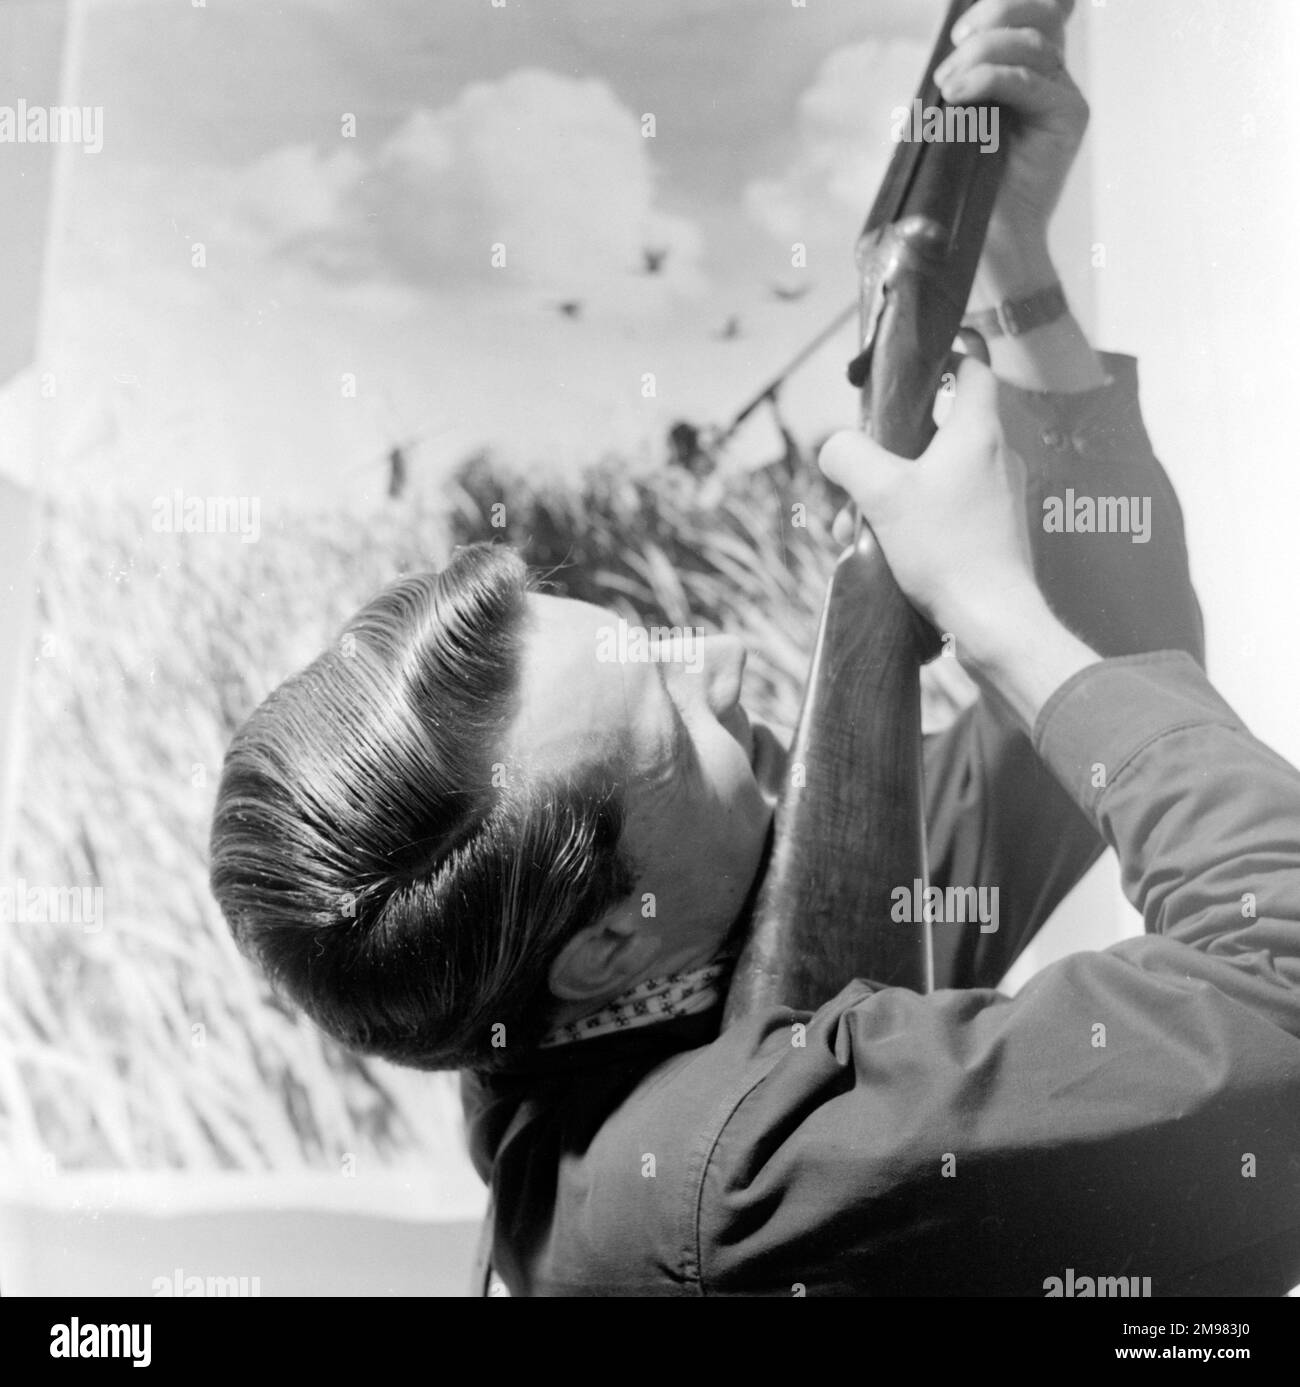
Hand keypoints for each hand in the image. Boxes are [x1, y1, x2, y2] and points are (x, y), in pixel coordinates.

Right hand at [819, 356, 1038, 656]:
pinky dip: (912, 521)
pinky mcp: (993, 532)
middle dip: (892, 448)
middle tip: (860, 470)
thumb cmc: (947, 550)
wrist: (993, 620)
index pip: (973, 366)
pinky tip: (882, 551)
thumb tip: (834, 448)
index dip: (945, 356)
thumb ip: (849, 457)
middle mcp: (996, 457)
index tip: (912, 371)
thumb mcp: (882, 494)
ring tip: (856, 526)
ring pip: (937, 474)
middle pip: (941, 427)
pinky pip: (946, 509)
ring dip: (893, 493)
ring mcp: (998, 497)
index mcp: (978, 432)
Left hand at [936, 0, 1087, 292]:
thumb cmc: (972, 186)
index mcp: (1031, 74)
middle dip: (990, 22)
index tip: (958, 33)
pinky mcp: (1068, 117)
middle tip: (950, 57)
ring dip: (980, 56)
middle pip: (1036, 18)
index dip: (998, 8)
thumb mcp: (961, 122)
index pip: (1030, 15)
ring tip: (948, 87)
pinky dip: (988, 79)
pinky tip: (960, 94)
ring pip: (1031, 44)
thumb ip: (966, 82)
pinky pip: (1027, 81)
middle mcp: (1053, 79)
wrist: (995, 238)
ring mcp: (1064, 97)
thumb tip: (949, 51)